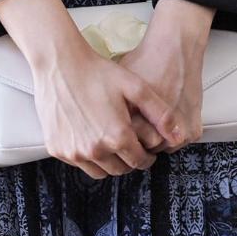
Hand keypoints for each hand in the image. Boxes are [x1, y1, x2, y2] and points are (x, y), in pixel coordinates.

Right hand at [0, 0, 149, 178]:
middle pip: (120, 170)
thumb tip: (180, 137)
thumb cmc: (98, 72)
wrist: (59, 64)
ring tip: (111, 142)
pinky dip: (87, 156)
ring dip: (108, 162)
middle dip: (129, 160)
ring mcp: (73, 152)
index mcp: (117, 137)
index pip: (139, 162)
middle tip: (129, 145)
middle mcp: (95, 150)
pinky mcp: (56, 149)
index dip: (147, 156)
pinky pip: (78, 162)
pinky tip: (90, 137)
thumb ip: (161, 114)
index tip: (146, 149)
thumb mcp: (135, 88)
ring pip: (99, 171)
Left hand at [118, 1, 212, 153]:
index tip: (120, 131)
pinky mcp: (194, 130)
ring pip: (163, 148)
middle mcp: (159, 133)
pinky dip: (174, 132)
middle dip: (139, 141)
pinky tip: (166, 112)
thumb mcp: (118, 87)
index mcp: (135, 125)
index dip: (121, 138)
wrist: (175, 46)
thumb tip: (99, 128)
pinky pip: (180, 141)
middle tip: (138, 121)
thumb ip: (108, 114)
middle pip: (144, 151)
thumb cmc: (147, 61)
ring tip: (153, 115)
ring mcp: (179, 134)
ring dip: (158, 138)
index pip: (124, 149)